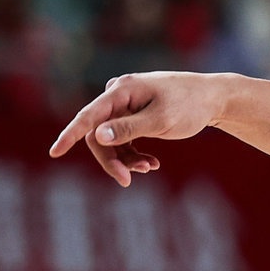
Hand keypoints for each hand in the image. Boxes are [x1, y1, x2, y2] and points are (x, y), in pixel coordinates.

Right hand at [49, 72, 232, 186]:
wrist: (214, 99)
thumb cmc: (190, 105)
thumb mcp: (161, 120)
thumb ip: (129, 128)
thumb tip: (97, 135)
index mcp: (121, 90)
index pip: (89, 116)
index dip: (70, 134)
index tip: (55, 152)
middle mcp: (118, 95)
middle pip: (99, 133)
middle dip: (112, 158)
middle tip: (128, 180)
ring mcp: (125, 105)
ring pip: (111, 139)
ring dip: (126, 158)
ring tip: (149, 168)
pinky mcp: (133, 115)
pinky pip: (123, 139)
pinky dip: (134, 154)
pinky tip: (151, 164)